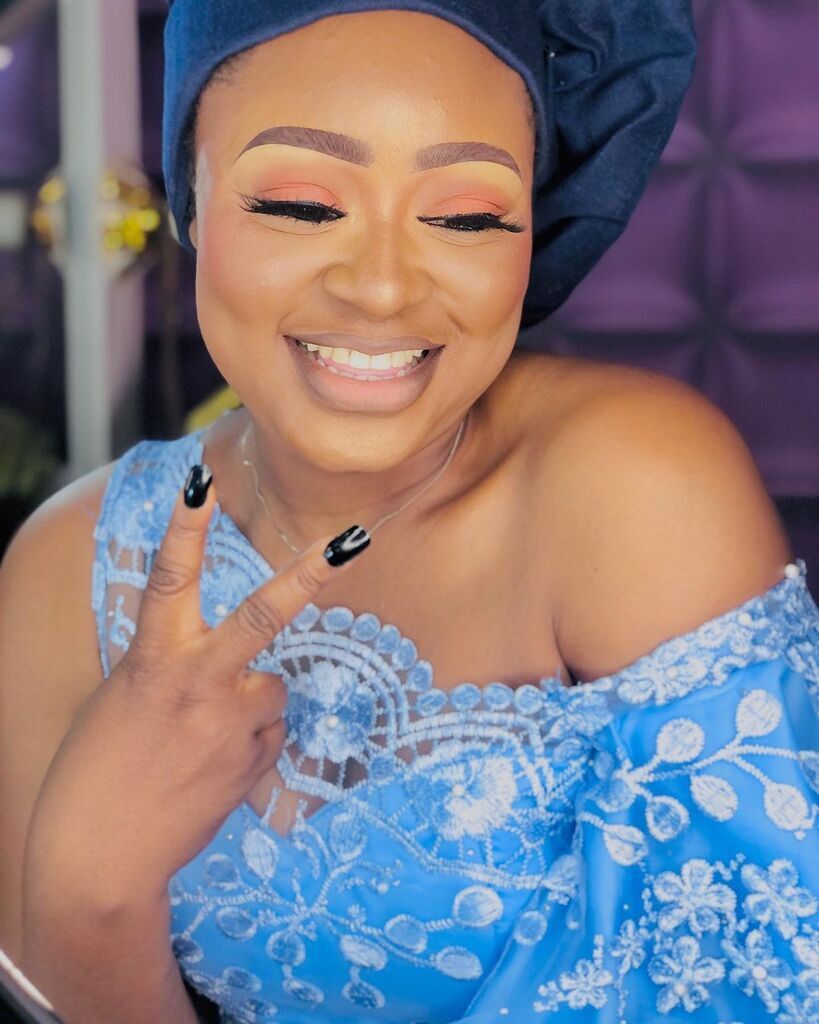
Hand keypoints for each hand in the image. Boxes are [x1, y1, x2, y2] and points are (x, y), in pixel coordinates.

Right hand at [24, 465, 370, 906]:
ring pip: (273, 692)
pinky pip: (269, 738)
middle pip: (261, 616)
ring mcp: (228, 725)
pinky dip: (250, 746)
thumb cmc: (101, 767)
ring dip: (253, 707)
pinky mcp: (251, 764)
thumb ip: (183, 669)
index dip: (186, 526)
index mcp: (152, 658)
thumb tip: (241, 669)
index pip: (169, 577)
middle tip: (354, 538)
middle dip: (309, 575)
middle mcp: (197, 682)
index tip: (203, 480)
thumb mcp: (130, 698)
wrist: (98, 857)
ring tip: (203, 742)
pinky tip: (212, 771)